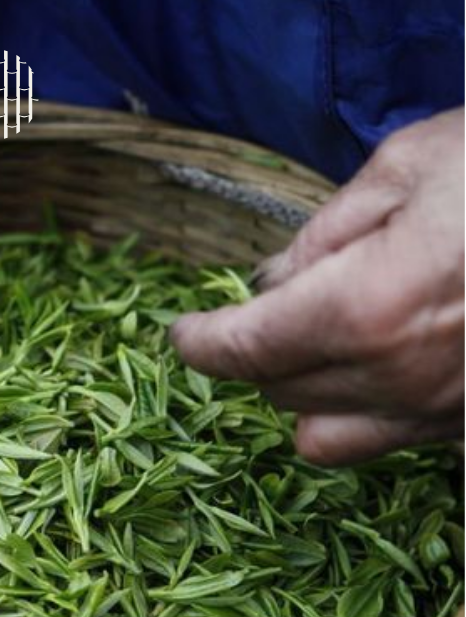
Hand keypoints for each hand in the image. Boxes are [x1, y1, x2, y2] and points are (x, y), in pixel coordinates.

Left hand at [170, 108, 463, 465]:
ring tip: (314, 346)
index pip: (243, 350)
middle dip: (250, 355)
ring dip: (298, 394)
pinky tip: (374, 369)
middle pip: (275, 391)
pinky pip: (386, 443)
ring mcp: (441, 411)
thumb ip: (324, 233)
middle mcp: (397, 376)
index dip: (200, 344)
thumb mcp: (412, 165)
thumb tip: (271, 279)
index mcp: (366, 306)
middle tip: (264, 311)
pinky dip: (359, 415)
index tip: (184, 333)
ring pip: (321, 436)